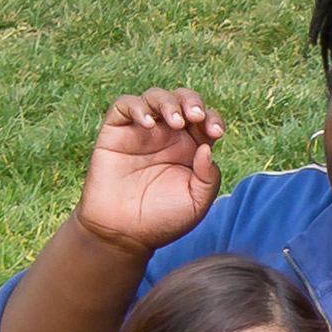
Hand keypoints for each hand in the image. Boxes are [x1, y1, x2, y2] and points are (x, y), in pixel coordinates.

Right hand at [75, 88, 225, 257]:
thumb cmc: (162, 220)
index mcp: (190, 148)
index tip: (215, 132)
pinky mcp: (116, 132)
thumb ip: (208, 177)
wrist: (123, 234)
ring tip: (174, 121)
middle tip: (195, 117)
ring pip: (155, 97)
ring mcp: (141, 131)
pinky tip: (147, 124)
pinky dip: (137, 107)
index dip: (213, 118)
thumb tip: (207, 148)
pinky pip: (124, 105)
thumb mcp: (196, 203)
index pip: (205, 120)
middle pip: (182, 100)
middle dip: (192, 101)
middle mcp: (167, 135)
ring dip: (168, 102)